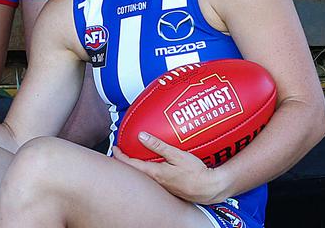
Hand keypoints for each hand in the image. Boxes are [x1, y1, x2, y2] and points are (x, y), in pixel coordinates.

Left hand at [112, 132, 228, 204]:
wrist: (210, 189)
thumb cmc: (196, 173)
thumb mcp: (177, 155)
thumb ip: (159, 146)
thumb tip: (142, 136)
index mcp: (155, 173)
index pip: (130, 164)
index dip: (120, 155)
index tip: (115, 147)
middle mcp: (156, 181)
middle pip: (135, 170)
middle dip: (127, 160)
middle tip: (122, 150)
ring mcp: (163, 185)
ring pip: (144, 173)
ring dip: (138, 164)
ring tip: (136, 154)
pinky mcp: (170, 186)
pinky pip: (154, 176)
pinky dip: (149, 168)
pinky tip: (154, 162)